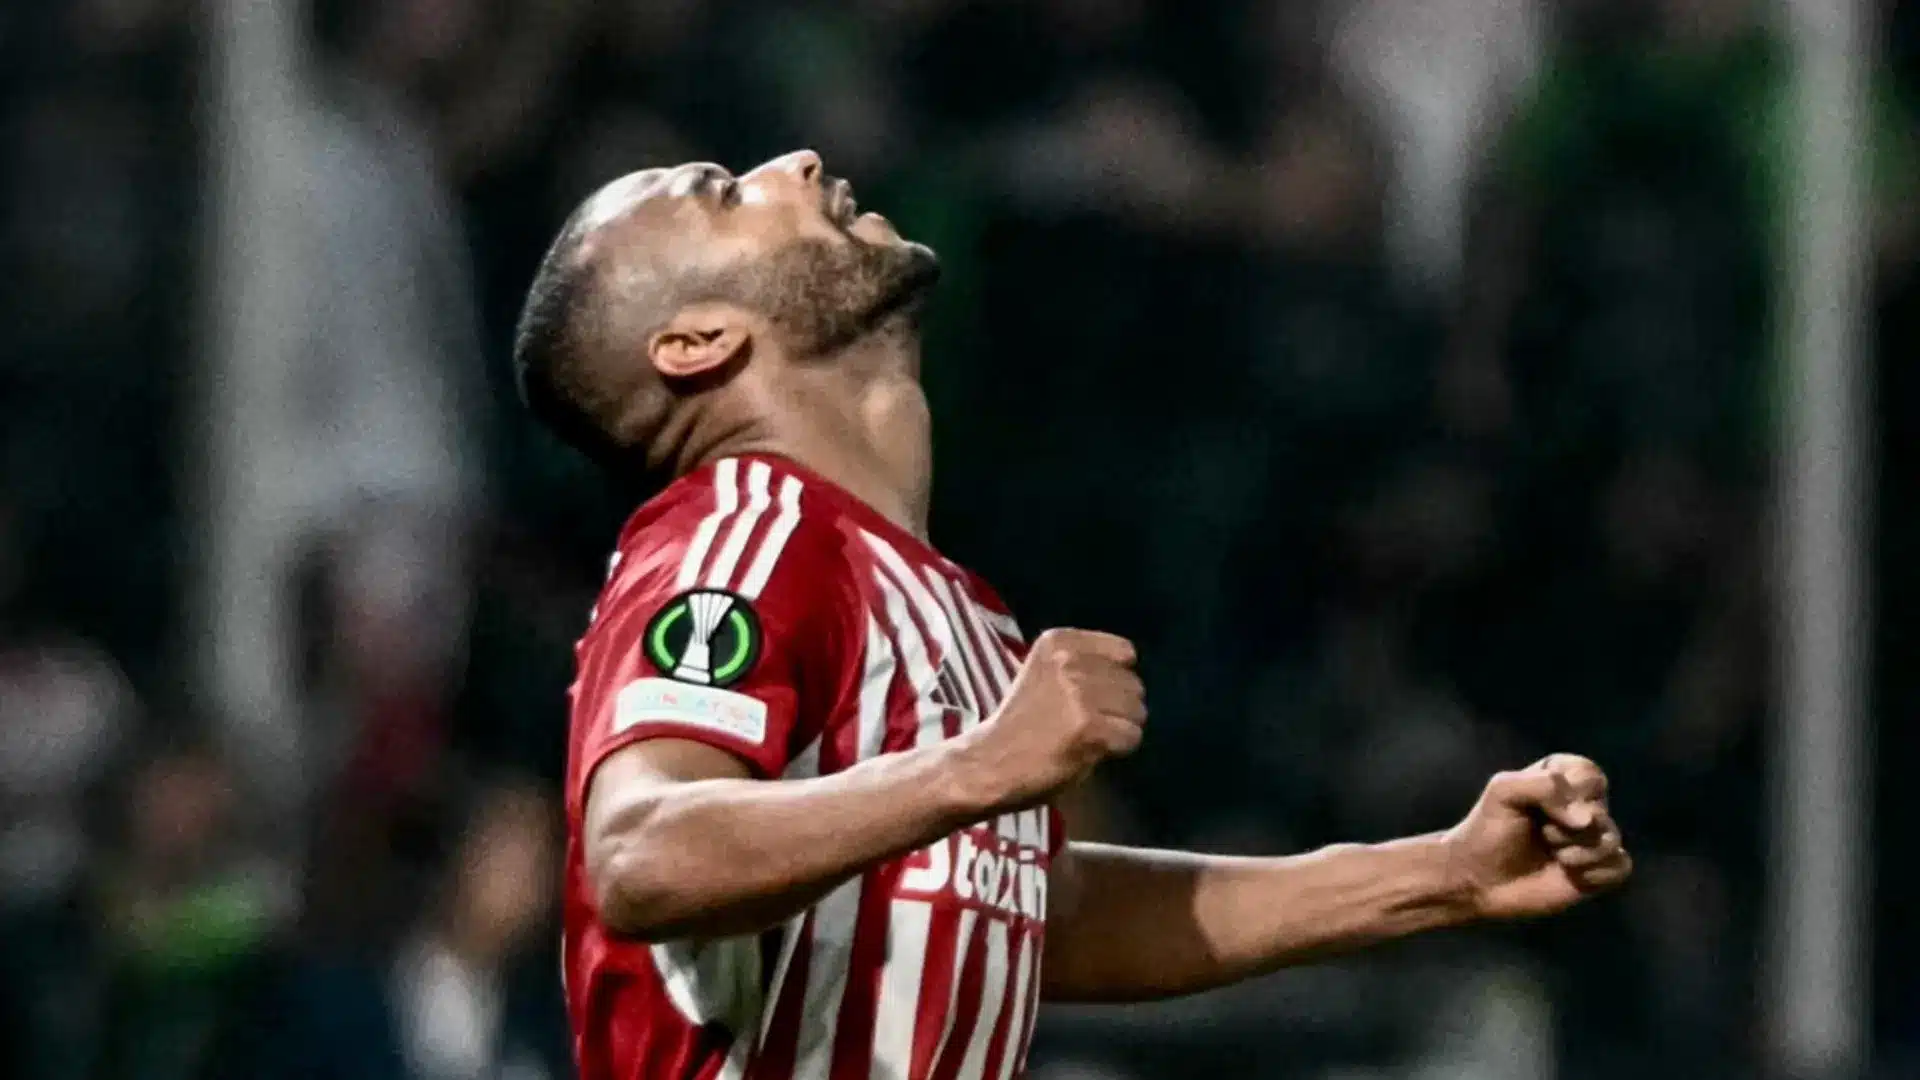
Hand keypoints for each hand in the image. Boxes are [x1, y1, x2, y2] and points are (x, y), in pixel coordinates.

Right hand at [955, 629, 1145, 812]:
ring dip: (1120, 729)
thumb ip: (1084, 666)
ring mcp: (1079, 693)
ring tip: (1088, 738)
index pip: (1125, 652)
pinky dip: (1116, 750)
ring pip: (1138, 712)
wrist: (989, 762)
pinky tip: (1088, 752)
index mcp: (1058, 641)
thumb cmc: (1022, 723)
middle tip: (1088, 724)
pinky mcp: (1089, 726)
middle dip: (1120, 708)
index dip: (1116, 680)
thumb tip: (1133, 678)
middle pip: (1135, 684)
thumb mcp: (1047, 674)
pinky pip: (1131, 737)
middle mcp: (1070, 660)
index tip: (1092, 697)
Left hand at [1444, 754, 1632, 919]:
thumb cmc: (1488, 830)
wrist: (1477, 879)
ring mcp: (1592, 840)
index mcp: (1562, 778)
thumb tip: (1587, 819)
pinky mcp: (1598, 871)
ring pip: (1611, 838)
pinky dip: (1596, 873)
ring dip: (1577, 851)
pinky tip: (1570, 875)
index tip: (1538, 806)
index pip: (1589, 774)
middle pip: (1599, 810)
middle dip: (1564, 827)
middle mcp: (1582, 806)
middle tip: (1541, 834)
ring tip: (1553, 855)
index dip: (1568, 793)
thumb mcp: (1503, 791)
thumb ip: (1545, 787)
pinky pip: (1622, 866)